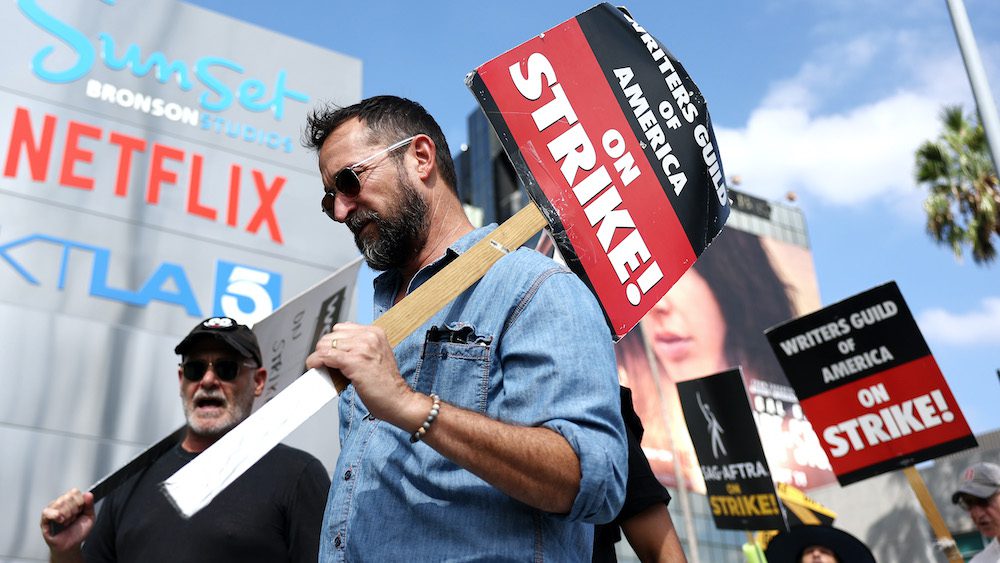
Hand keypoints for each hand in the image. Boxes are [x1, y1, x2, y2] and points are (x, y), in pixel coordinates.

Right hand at [40, 488, 93, 554]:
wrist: (71, 545)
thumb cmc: (78, 531)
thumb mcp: (89, 517)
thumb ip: (90, 505)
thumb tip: (88, 494)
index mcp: (71, 501)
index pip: (74, 492)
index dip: (80, 501)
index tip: (81, 511)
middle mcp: (60, 504)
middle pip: (67, 497)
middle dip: (74, 510)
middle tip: (73, 519)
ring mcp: (52, 510)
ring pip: (59, 503)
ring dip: (67, 515)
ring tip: (67, 522)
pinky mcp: (44, 519)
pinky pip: (47, 511)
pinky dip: (55, 515)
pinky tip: (61, 520)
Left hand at [306, 322, 424, 428]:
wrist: (398, 400)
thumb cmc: (387, 384)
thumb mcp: (376, 356)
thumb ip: (359, 347)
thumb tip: (333, 349)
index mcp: (375, 332)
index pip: (342, 328)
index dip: (333, 342)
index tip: (330, 353)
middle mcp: (369, 337)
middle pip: (331, 336)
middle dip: (325, 350)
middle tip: (326, 363)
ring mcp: (362, 348)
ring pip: (325, 344)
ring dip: (319, 357)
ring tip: (322, 367)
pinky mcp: (354, 361)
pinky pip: (325, 355)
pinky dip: (316, 361)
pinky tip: (315, 366)